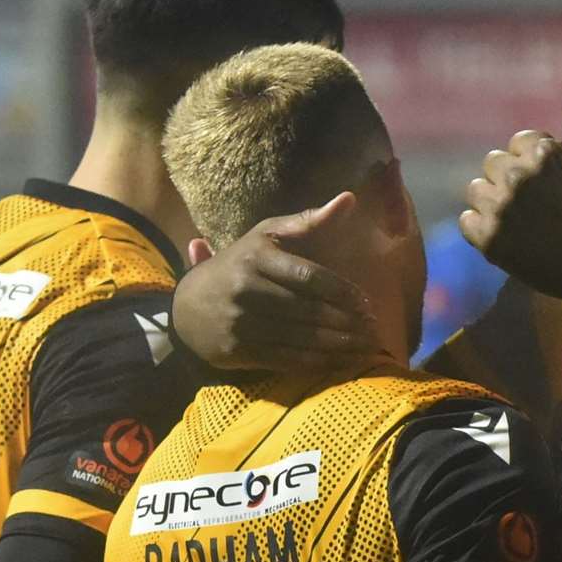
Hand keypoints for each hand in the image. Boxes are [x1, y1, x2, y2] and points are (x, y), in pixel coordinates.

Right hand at [170, 192, 380, 370]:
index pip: (308, 277)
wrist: (187, 308)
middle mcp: (247, 290)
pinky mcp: (240, 351)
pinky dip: (319, 363)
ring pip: (301, 338)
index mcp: (257, 257)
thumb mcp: (266, 237)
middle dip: (346, 321)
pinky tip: (341, 362)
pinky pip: (288, 360)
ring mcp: (242, 323)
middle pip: (307, 310)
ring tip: (366, 347)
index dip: (341, 291)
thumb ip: (308, 221)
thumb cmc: (239, 266)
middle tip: (373, 328)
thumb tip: (349, 199)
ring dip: (340, 345)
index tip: (366, 302)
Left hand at [460, 65, 561, 300]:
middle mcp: (517, 176)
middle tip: (540, 206)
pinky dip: (483, 230)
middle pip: (495, 163)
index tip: (557, 187)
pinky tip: (510, 238)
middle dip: (513, 180)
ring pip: (477, 190)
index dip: (538, 165)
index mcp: (544, 151)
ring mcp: (500, 209)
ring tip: (524, 222)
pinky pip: (467, 221)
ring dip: (494, 204)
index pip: (520, 143)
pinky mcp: (487, 239)